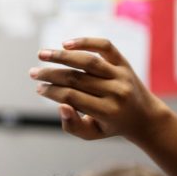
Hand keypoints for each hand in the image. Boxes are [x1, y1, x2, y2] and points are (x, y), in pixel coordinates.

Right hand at [31, 38, 164, 143]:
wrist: (144, 116)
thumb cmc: (110, 125)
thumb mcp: (91, 134)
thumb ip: (72, 125)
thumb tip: (60, 106)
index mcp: (107, 112)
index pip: (72, 97)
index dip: (51, 92)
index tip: (38, 88)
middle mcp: (116, 92)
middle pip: (76, 79)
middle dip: (50, 74)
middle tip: (33, 73)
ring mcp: (121, 75)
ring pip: (88, 61)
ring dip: (61, 56)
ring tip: (41, 54)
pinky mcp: (124, 62)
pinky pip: (105, 46)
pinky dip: (86, 42)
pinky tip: (65, 44)